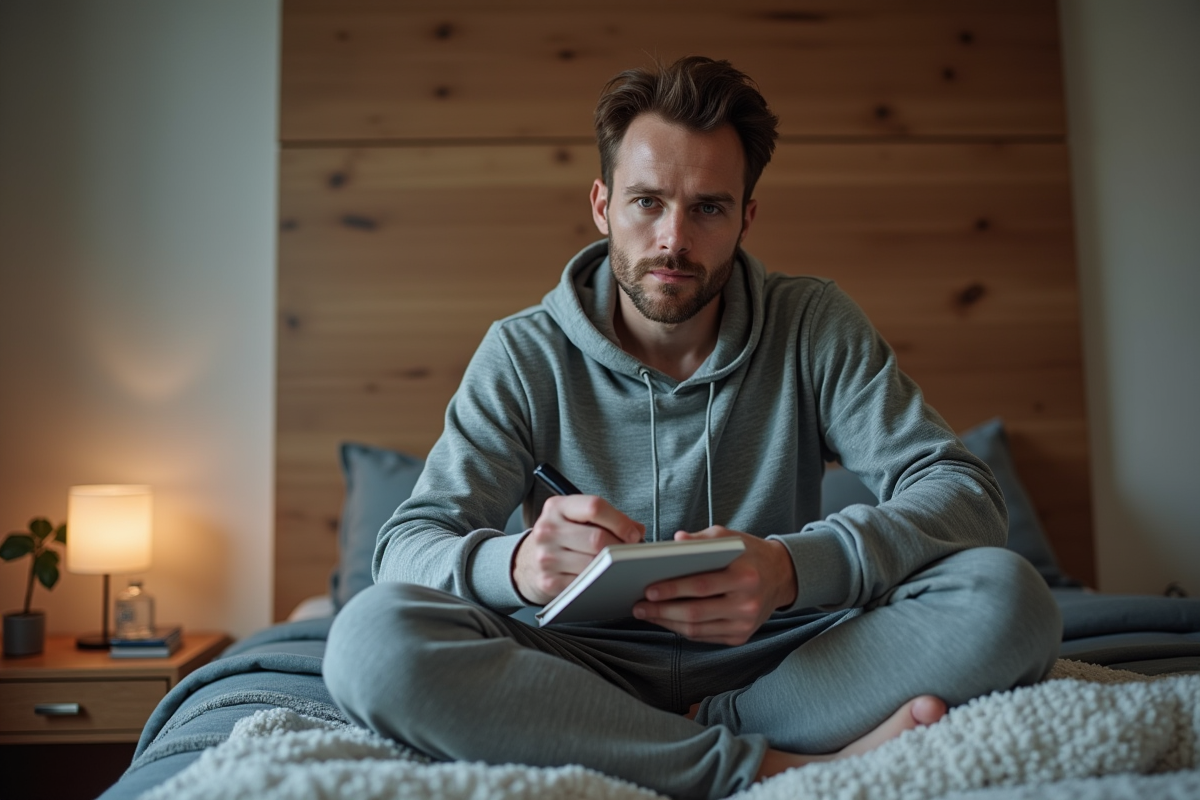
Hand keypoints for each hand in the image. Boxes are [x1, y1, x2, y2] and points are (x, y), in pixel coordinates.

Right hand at [513, 495, 644, 604]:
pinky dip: (599, 582)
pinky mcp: (548, 581)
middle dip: (620, 548)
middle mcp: (548, 529)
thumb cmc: (561, 537)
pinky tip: (603, 579)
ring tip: (618, 566)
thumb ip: (607, 518)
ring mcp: (545, 556)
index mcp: (557, 507)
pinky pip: (584, 583)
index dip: (620, 521)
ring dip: (612, 568)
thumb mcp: (576, 518)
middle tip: (629, 554)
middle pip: (596, 539)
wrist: (525, 562)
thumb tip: (637, 531)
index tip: (633, 534)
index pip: (594, 507)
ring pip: (592, 563)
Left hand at [632, 527, 797, 645]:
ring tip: (647, 613)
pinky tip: (666, 620)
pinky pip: (705, 637)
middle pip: (696, 612)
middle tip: (639, 606)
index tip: (648, 590)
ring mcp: (745, 624)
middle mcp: (747, 604)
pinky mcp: (740, 637)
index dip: (673, 589)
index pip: (702, 586)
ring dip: (667, 623)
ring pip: (697, 630)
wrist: (781, 576)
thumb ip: (702, 539)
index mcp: (745, 576)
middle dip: (662, 610)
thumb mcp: (730, 537)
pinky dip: (682, 630)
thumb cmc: (750, 554)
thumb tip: (674, 541)